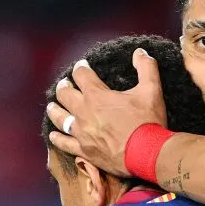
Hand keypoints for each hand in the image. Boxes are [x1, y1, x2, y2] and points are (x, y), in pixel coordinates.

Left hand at [47, 48, 167, 177]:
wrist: (146, 154)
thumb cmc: (148, 122)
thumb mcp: (152, 90)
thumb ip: (146, 67)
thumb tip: (140, 52)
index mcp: (97, 95)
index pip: (81, 75)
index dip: (81, 68)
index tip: (82, 66)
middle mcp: (83, 112)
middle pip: (64, 94)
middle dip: (64, 86)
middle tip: (65, 84)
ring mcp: (81, 132)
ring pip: (59, 118)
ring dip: (54, 110)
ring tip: (52, 106)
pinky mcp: (84, 150)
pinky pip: (64, 143)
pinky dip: (57, 138)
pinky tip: (53, 135)